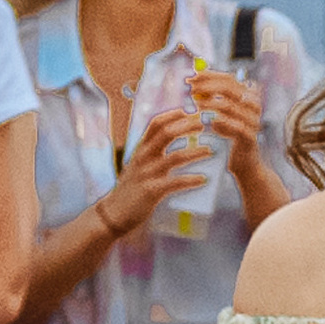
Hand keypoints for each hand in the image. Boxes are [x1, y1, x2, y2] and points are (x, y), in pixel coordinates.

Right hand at [105, 104, 219, 236]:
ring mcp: (147, 173)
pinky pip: (175, 182)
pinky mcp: (151, 191)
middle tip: (204, 125)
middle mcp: (143, 157)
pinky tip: (203, 179)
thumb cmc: (131, 189)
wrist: (114, 213)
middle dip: (187, 126)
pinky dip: (191, 180)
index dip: (174, 114)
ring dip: (195, 152)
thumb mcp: (139, 166)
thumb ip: (154, 154)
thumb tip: (178, 146)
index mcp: (141, 149)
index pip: (156, 123)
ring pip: (175, 157)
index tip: (191, 111)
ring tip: (210, 151)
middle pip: (166, 133)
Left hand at [190, 66, 267, 179]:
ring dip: (208, 103)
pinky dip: (217, 121)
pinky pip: (233, 125)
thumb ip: (212, 96)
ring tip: (194, 104)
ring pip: (228, 105)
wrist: (244, 162)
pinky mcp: (250, 136)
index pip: (229, 78)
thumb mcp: (221, 112)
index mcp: (250, 95)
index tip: (191, 77)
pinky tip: (204, 120)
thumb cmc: (230, 134)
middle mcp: (255, 105)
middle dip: (206, 87)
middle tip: (190, 89)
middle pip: (229, 88)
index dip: (209, 76)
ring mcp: (254, 120)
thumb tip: (194, 78)